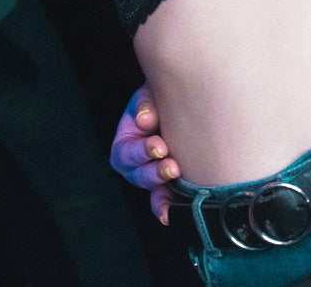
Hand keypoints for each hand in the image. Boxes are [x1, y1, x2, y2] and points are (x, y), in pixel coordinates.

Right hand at [109, 85, 178, 220]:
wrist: (184, 102)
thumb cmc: (161, 99)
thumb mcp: (150, 95)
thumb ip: (145, 104)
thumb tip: (145, 121)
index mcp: (126, 143)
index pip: (128, 152)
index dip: (142, 151)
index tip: (160, 147)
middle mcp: (135, 165)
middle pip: (139, 176)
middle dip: (155, 173)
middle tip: (172, 167)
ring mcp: (152, 177)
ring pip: (153, 190)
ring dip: (163, 192)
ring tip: (179, 182)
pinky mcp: (170, 184)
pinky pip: (166, 200)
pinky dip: (167, 207)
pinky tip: (171, 215)